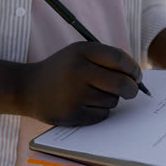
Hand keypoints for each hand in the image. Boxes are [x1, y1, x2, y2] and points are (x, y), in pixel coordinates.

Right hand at [22, 42, 141, 125]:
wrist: (28, 88)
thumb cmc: (63, 69)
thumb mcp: (80, 53)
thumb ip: (107, 59)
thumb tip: (136, 76)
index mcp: (81, 51)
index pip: (119, 59)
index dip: (133, 68)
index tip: (136, 75)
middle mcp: (78, 71)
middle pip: (122, 83)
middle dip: (132, 89)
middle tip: (132, 90)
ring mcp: (74, 94)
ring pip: (113, 101)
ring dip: (111, 99)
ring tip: (95, 94)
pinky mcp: (71, 114)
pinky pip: (102, 115)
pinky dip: (100, 111)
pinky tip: (85, 104)